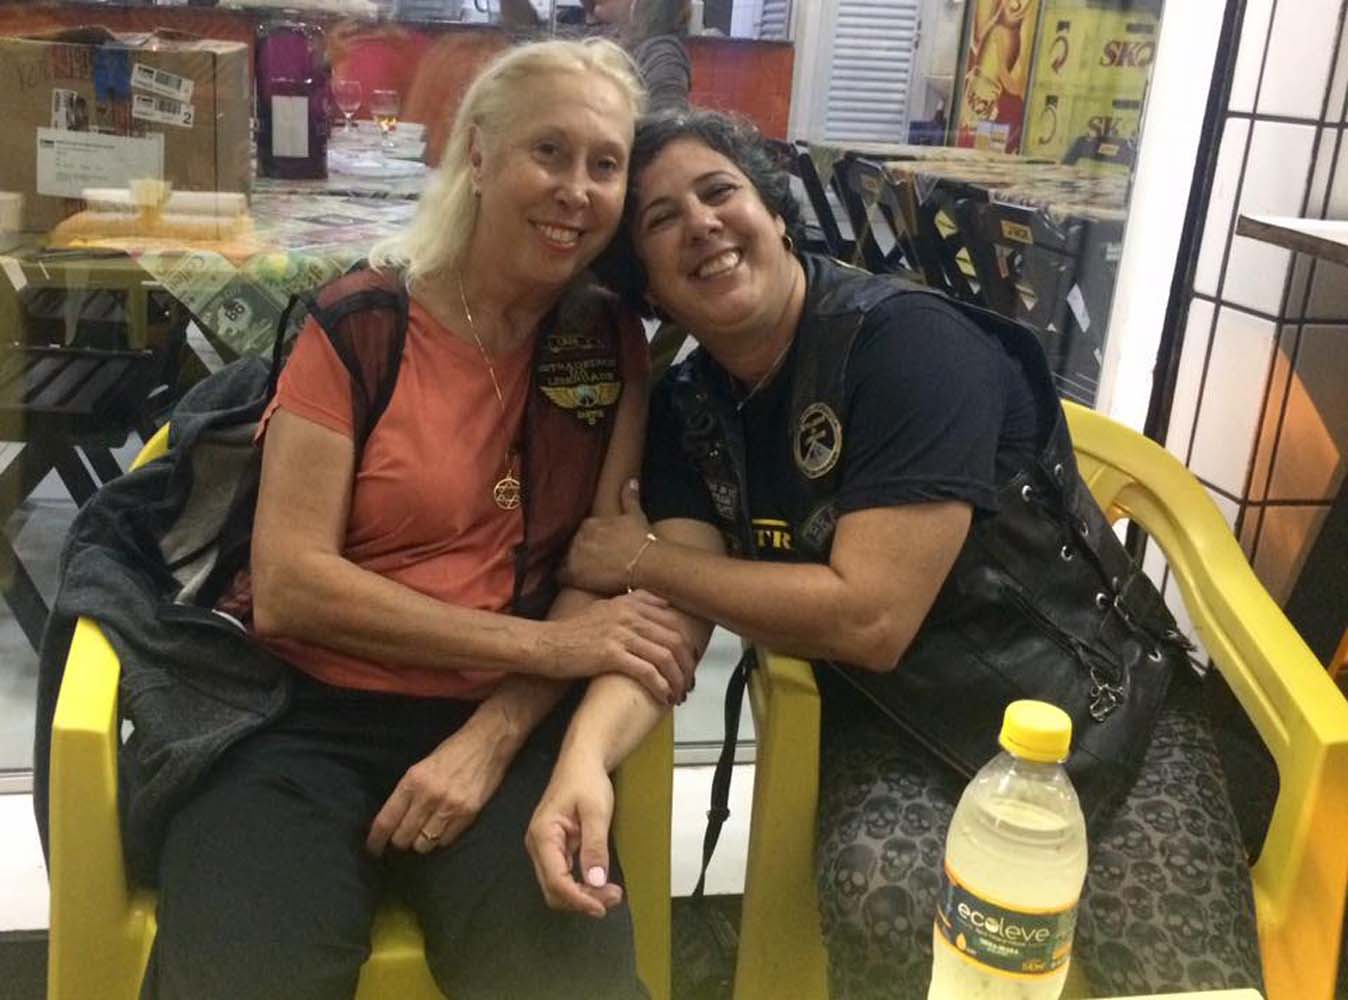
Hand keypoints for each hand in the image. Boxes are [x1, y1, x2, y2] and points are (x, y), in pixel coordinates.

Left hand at [366, 721, 510, 856]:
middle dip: (400, 841)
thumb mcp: (421, 767)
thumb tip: (394, 820)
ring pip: (424, 844)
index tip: (374, 848)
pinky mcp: (468, 814)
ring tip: (425, 831)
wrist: (488, 742)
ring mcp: (449, 807)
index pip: (386, 820)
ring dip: (421, 842)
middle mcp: (428, 797)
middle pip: (403, 838)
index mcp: (412, 781)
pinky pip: (446, 841)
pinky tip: (443, 827)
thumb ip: (408, 793)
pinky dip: (441, 838)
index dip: (376, 840)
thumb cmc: (452, 751)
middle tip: (403, 837)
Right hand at [526, 755, 621, 917]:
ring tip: (610, 893)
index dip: (578, 898)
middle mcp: (537, 846)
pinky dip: (581, 886)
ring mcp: (544, 849)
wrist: (582, 763)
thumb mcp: (596, 812)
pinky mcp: (555, 850)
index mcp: (542, 835)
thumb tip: (596, 881)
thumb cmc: (586, 781)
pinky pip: (563, 877)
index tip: (601, 906)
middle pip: (553, 889)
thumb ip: (595, 847)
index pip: (555, 880)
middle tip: (612, 898)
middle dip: (581, 900)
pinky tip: (600, 884)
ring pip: (557, 887)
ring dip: (582, 896)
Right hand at [540, 589, 694, 703]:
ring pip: (665, 656)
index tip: (691, 660)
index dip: (688, 642)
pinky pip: (647, 671)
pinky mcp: (610, 654)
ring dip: (677, 679)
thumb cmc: (572, 632)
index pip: (674, 620)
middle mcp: (629, 614)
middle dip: (687, 664)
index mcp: (630, 602)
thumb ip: (631, 606)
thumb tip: (657, 606)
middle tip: (689, 682)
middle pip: (675, 639)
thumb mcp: (603, 609)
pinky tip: (663, 697)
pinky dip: (660, 686)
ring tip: (679, 694)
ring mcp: (620, 633)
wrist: (544, 644)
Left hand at [561, 479, 655, 594]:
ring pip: (562, 559)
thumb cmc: (642, 539)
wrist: (645, 562)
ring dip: (569, 564)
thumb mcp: (635, 515)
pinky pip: (559, 575)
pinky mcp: (574, 573)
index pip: (579, 531)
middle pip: (569, 545)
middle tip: (586, 562)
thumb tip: (631, 481)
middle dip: (576, 552)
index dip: (585, 541)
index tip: (592, 548)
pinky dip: (563, 577)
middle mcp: (578, 536)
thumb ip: (629, 497)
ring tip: (579, 572)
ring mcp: (574, 555)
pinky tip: (572, 581)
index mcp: (589, 523)